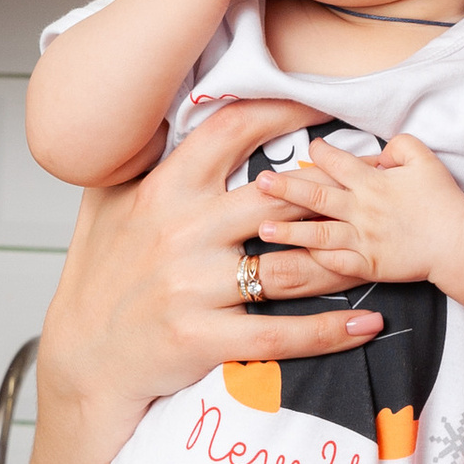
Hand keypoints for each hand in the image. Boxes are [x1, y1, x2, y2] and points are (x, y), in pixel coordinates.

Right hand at [25, 100, 388, 463]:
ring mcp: (192, 286)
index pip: (231, 132)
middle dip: (329, 191)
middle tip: (371, 186)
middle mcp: (180, 232)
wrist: (82, 358)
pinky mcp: (202, 338)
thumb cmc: (98, 278)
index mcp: (162, 191)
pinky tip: (365, 324)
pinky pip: (279, 333)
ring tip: (381, 253)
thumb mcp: (103, 204)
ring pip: (288, 267)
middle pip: (276, 198)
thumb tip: (168, 112)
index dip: (283, 112)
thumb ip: (138, 159)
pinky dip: (329, 331)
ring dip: (342, 261)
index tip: (323, 105)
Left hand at [244, 129, 463, 288]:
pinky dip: (316, 259)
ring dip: (288, 230)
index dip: (319, 153)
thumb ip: (399, 146)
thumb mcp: (424, 158)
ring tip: (263, 229)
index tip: (307, 150)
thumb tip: (379, 151)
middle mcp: (362, 208)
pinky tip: (296, 256)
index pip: (337, 162)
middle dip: (284, 189)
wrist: (459, 240)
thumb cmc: (443, 199)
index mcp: (372, 181)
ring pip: (317, 233)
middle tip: (260, 184)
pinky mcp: (368, 265)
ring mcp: (363, 239)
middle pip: (316, 196)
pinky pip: (336, 262)